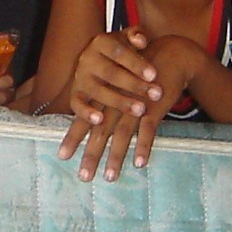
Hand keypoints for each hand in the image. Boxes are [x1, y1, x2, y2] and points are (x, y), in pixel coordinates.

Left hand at [58, 34, 204, 181]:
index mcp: (104, 95)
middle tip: (83, 177)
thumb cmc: (141, 73)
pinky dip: (144, 145)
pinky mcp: (153, 104)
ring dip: (116, 156)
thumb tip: (94, 123)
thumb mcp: (120, 84)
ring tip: (110, 177)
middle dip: (91, 154)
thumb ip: (107, 103)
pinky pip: (148, 128)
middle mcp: (115, 99)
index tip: (62, 156)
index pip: (84, 118)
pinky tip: (140, 163)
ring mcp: (134, 102)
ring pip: (122, 133)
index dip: (73, 136)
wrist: (169, 53)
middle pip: (100, 130)